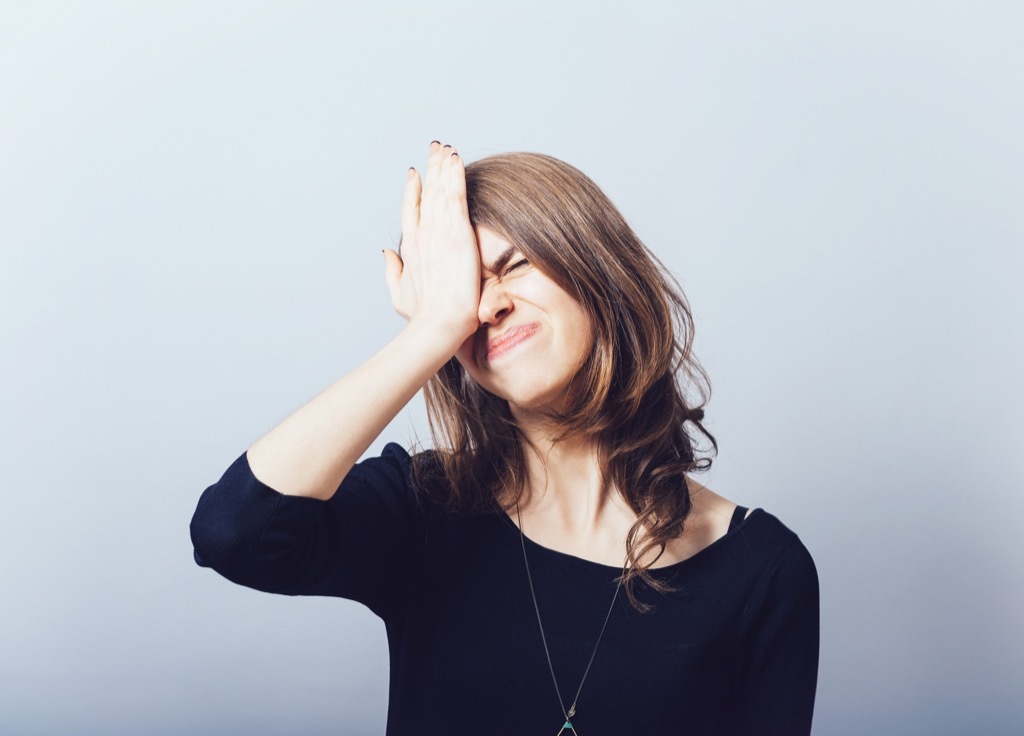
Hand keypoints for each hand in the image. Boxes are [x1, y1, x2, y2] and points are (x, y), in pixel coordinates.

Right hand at [384, 141, 480, 343]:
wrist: (439, 321)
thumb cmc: (422, 316)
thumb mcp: (400, 294)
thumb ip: (391, 271)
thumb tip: (386, 253)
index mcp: (410, 247)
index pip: (411, 210)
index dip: (413, 190)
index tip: (415, 174)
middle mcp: (421, 233)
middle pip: (426, 193)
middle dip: (430, 169)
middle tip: (434, 149)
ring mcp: (438, 230)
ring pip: (440, 189)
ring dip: (443, 165)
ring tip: (445, 147)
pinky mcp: (456, 231)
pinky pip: (455, 194)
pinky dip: (454, 174)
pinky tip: (455, 158)